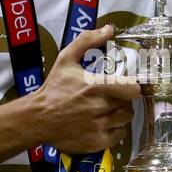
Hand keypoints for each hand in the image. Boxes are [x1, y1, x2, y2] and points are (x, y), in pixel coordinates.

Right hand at [33, 25, 139, 154]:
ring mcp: (100, 127)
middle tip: (110, 96)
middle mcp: (101, 108)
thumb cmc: (54, 87)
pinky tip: (103, 123)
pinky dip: (115, 129)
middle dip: (122, 99)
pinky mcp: (97, 142)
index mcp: (97, 86)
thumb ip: (87, 41)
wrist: (37, 118)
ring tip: (106, 109)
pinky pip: (119, 135)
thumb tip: (110, 29)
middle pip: (129, 103)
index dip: (134, 87)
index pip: (133, 89)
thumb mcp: (66, 59)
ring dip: (120, 113)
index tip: (129, 85)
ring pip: (125, 119)